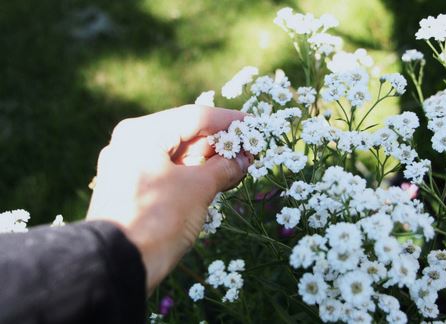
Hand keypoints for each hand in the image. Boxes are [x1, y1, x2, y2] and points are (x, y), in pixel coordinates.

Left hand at [86, 105, 251, 292]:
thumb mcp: (197, 188)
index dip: (229, 121)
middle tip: (248, 151)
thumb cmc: (158, 219)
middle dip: (219, 144)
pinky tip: (215, 180)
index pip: (195, 117)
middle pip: (184, 134)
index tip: (253, 124)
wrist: (117, 266)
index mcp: (142, 133)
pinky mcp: (130, 188)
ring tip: (237, 167)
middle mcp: (131, 143)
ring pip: (176, 155)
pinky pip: (167, 172)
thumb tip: (242, 159)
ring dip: (207, 161)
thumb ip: (223, 167)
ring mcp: (128, 166)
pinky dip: (191, 175)